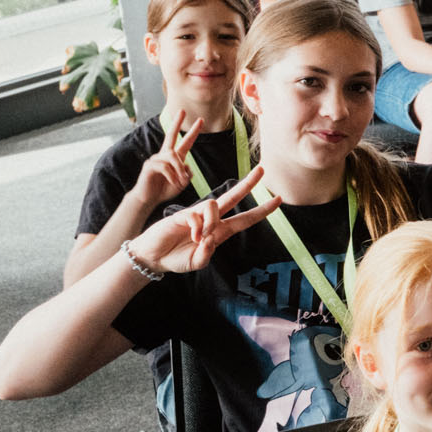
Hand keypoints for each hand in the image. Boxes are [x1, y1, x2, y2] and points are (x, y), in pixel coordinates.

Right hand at [124, 166, 279, 275]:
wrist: (153, 257)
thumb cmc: (175, 259)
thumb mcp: (196, 262)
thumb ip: (206, 255)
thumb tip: (211, 239)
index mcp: (220, 232)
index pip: (246, 219)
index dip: (262, 210)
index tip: (278, 200)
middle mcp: (212, 220)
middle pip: (233, 196)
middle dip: (248, 183)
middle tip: (262, 169)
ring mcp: (197, 214)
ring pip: (214, 204)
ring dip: (210, 223)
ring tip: (200, 238)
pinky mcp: (183, 213)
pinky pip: (197, 215)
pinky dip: (197, 226)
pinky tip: (192, 236)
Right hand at [131, 108, 204, 210]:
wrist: (149, 199)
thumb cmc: (164, 190)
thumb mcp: (182, 182)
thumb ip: (187, 173)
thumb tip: (186, 165)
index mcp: (174, 158)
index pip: (185, 142)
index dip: (193, 132)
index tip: (201, 120)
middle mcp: (164, 155)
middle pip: (170, 135)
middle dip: (177, 123)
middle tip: (182, 110)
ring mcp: (156, 159)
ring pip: (173, 157)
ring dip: (179, 171)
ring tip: (179, 183)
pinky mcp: (149, 165)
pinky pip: (165, 167)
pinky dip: (172, 176)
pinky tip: (172, 183)